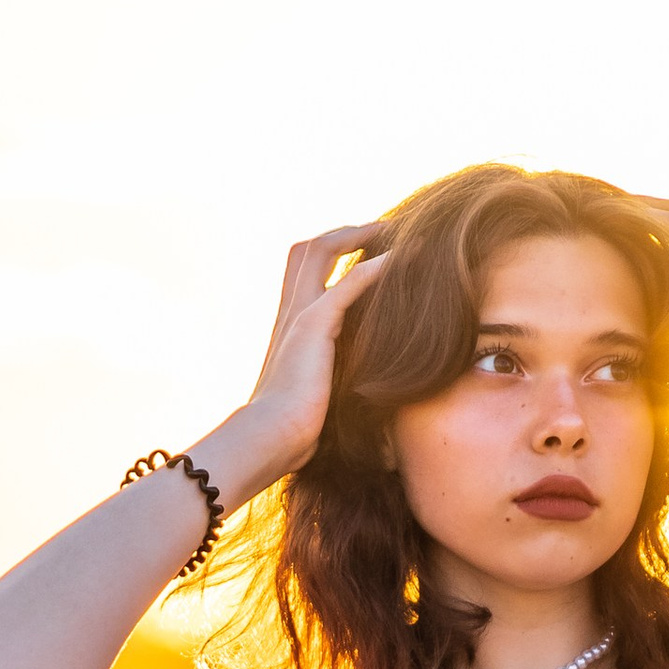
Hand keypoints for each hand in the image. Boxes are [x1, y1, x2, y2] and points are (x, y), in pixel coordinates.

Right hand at [235, 224, 391, 481]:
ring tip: (393, 231)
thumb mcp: (316, 396)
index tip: (367, 251)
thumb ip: (332, 380)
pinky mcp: (313, 326)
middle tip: (381, 230)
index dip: (333, 254)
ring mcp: (299, 315)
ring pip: (320, 249)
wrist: (269, 438)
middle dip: (345, 233)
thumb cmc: (292, 431)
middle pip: (308, 248)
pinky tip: (399, 259)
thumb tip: (364, 395)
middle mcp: (290, 311)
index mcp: (289, 325)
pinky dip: (373, 267)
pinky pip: (346, 283)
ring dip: (357, 234)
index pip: (304, 270)